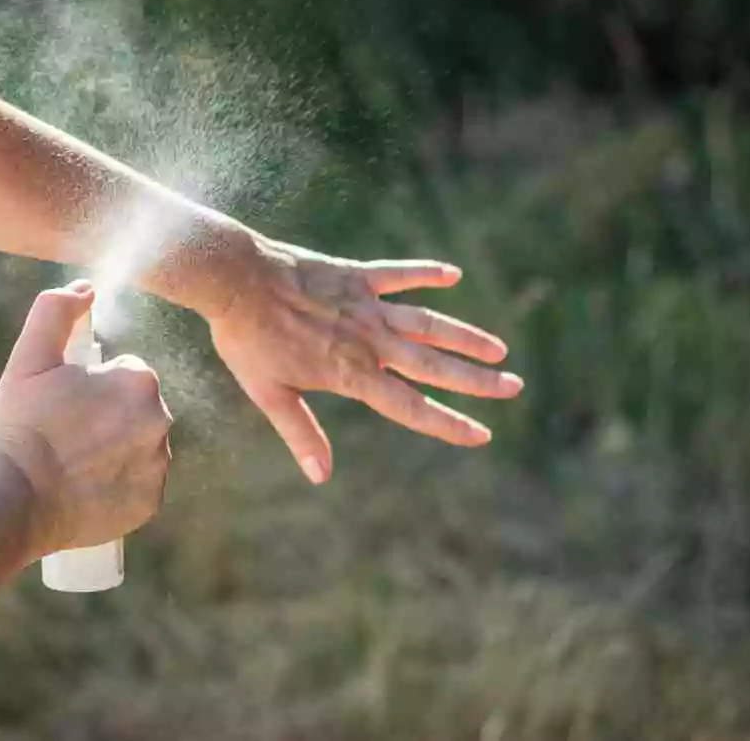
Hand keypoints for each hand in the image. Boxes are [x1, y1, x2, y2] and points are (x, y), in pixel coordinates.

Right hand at [0, 280, 172, 557]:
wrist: (17, 499)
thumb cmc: (21, 425)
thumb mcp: (29, 359)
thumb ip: (57, 311)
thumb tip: (85, 288)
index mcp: (139, 380)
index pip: (124, 374)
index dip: (92, 386)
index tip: (64, 404)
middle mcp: (160, 421)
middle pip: (137, 410)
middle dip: (108, 417)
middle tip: (65, 434)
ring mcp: (158, 465)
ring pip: (141, 447)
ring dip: (117, 450)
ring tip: (73, 463)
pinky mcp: (150, 502)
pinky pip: (140, 485)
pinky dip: (120, 485)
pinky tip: (87, 487)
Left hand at [209, 237, 522, 484]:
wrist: (235, 280)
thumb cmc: (247, 339)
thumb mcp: (269, 394)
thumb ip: (301, 433)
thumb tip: (321, 476)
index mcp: (351, 374)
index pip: (411, 406)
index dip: (449, 424)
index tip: (483, 434)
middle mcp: (369, 341)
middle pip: (434, 365)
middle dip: (477, 380)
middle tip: (514, 387)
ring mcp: (366, 306)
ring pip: (428, 323)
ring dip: (465, 335)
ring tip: (499, 348)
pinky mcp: (356, 275)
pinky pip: (398, 274)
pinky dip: (426, 273)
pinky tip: (454, 273)